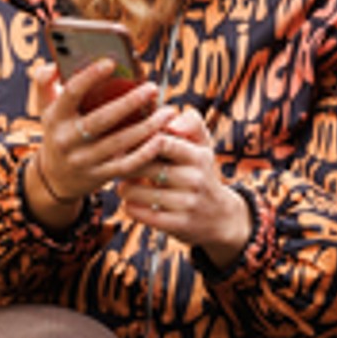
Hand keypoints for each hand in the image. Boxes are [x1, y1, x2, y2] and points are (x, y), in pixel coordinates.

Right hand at [24, 58, 165, 223]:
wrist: (55, 178)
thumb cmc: (59, 132)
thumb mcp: (46, 108)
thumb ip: (46, 82)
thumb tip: (55, 63)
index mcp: (55, 117)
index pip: (71, 93)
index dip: (90, 76)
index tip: (111, 62)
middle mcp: (67, 140)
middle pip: (100, 119)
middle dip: (129, 103)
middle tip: (152, 88)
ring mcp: (83, 160)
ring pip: (118, 143)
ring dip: (146, 127)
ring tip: (168, 111)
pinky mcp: (100, 176)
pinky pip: (126, 165)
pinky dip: (145, 153)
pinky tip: (160, 138)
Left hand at [122, 106, 253, 263]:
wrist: (221, 218)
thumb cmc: (202, 174)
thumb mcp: (204, 147)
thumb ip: (191, 123)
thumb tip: (170, 112)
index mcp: (198, 156)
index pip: (163, 141)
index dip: (139, 141)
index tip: (127, 144)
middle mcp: (195, 179)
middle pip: (145, 166)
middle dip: (125, 165)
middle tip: (115, 165)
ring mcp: (187, 203)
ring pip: (139, 192)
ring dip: (124, 188)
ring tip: (122, 186)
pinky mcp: (179, 225)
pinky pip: (143, 214)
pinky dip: (131, 207)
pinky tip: (131, 203)